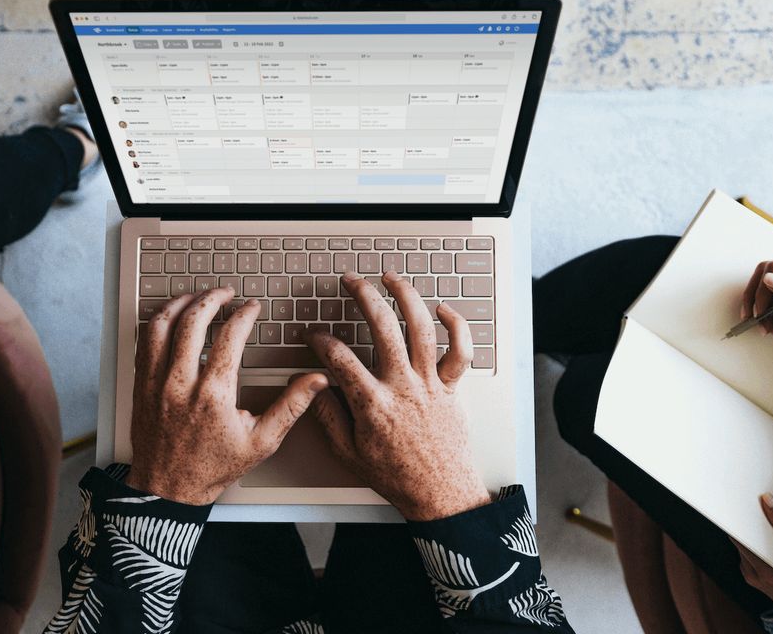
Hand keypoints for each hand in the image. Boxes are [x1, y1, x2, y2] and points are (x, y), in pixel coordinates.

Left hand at [125, 288, 327, 504]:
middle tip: (226, 293)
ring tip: (197, 297)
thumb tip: (316, 381)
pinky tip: (170, 317)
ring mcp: (155, 383)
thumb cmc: (213, 468)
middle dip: (212, 299)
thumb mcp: (261, 441)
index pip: (230, 337)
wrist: (168, 489)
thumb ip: (291, 406)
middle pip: (193, 322)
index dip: (244, 315)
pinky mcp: (140, 386)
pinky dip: (157, 322)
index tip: (251, 309)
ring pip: (162, 325)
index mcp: (213, 395)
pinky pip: (143, 342)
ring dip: (181, 304)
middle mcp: (180, 384)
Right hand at [308, 271, 490, 520]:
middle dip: (363, 297)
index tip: (314, 335)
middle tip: (352, 281)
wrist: (440, 494)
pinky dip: (456, 326)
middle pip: (383, 327)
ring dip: (406, 297)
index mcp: (373, 404)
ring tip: (391, 278)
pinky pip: (460, 351)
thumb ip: (328, 417)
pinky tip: (442, 310)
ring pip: (421, 328)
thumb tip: (312, 389)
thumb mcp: (349, 453)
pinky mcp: (452, 388)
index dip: (321, 340)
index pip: (339, 358)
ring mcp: (430, 384)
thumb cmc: (397, 476)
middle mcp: (403, 386)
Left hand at [733, 493, 772, 609]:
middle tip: (752, 499)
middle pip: (739, 538)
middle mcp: (752, 574)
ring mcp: (750, 576)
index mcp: (765, 570)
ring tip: (759, 512)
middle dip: (746, 519)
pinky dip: (754, 540)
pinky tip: (765, 531)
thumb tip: (767, 501)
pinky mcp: (752, 576)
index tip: (744, 498)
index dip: (740, 516)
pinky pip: (747, 552)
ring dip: (749, 529)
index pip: (741, 536)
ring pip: (742, 544)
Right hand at [741, 253, 772, 348]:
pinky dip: (768, 311)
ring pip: (767, 285)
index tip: (761, 312)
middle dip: (758, 299)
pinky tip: (771, 324)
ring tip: (766, 328)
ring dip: (761, 307)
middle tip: (755, 320)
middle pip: (768, 274)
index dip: (764, 289)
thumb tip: (769, 279)